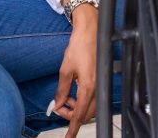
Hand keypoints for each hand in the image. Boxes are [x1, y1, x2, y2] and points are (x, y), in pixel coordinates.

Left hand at [51, 2, 98, 136]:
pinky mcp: (100, 78)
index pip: (80, 115)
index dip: (73, 128)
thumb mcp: (65, 70)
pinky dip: (82, 99)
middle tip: (59, 108)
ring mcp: (100, 83)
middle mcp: (96, 87)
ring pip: (90, 106)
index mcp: (88, 87)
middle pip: (86, 113)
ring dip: (77, 107)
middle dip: (72, 115)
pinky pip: (92, 97)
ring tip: (65, 99)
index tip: (68, 137)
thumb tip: (57, 104)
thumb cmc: (79, 46)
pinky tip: (73, 91)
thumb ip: (62, 90)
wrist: (90, 30)